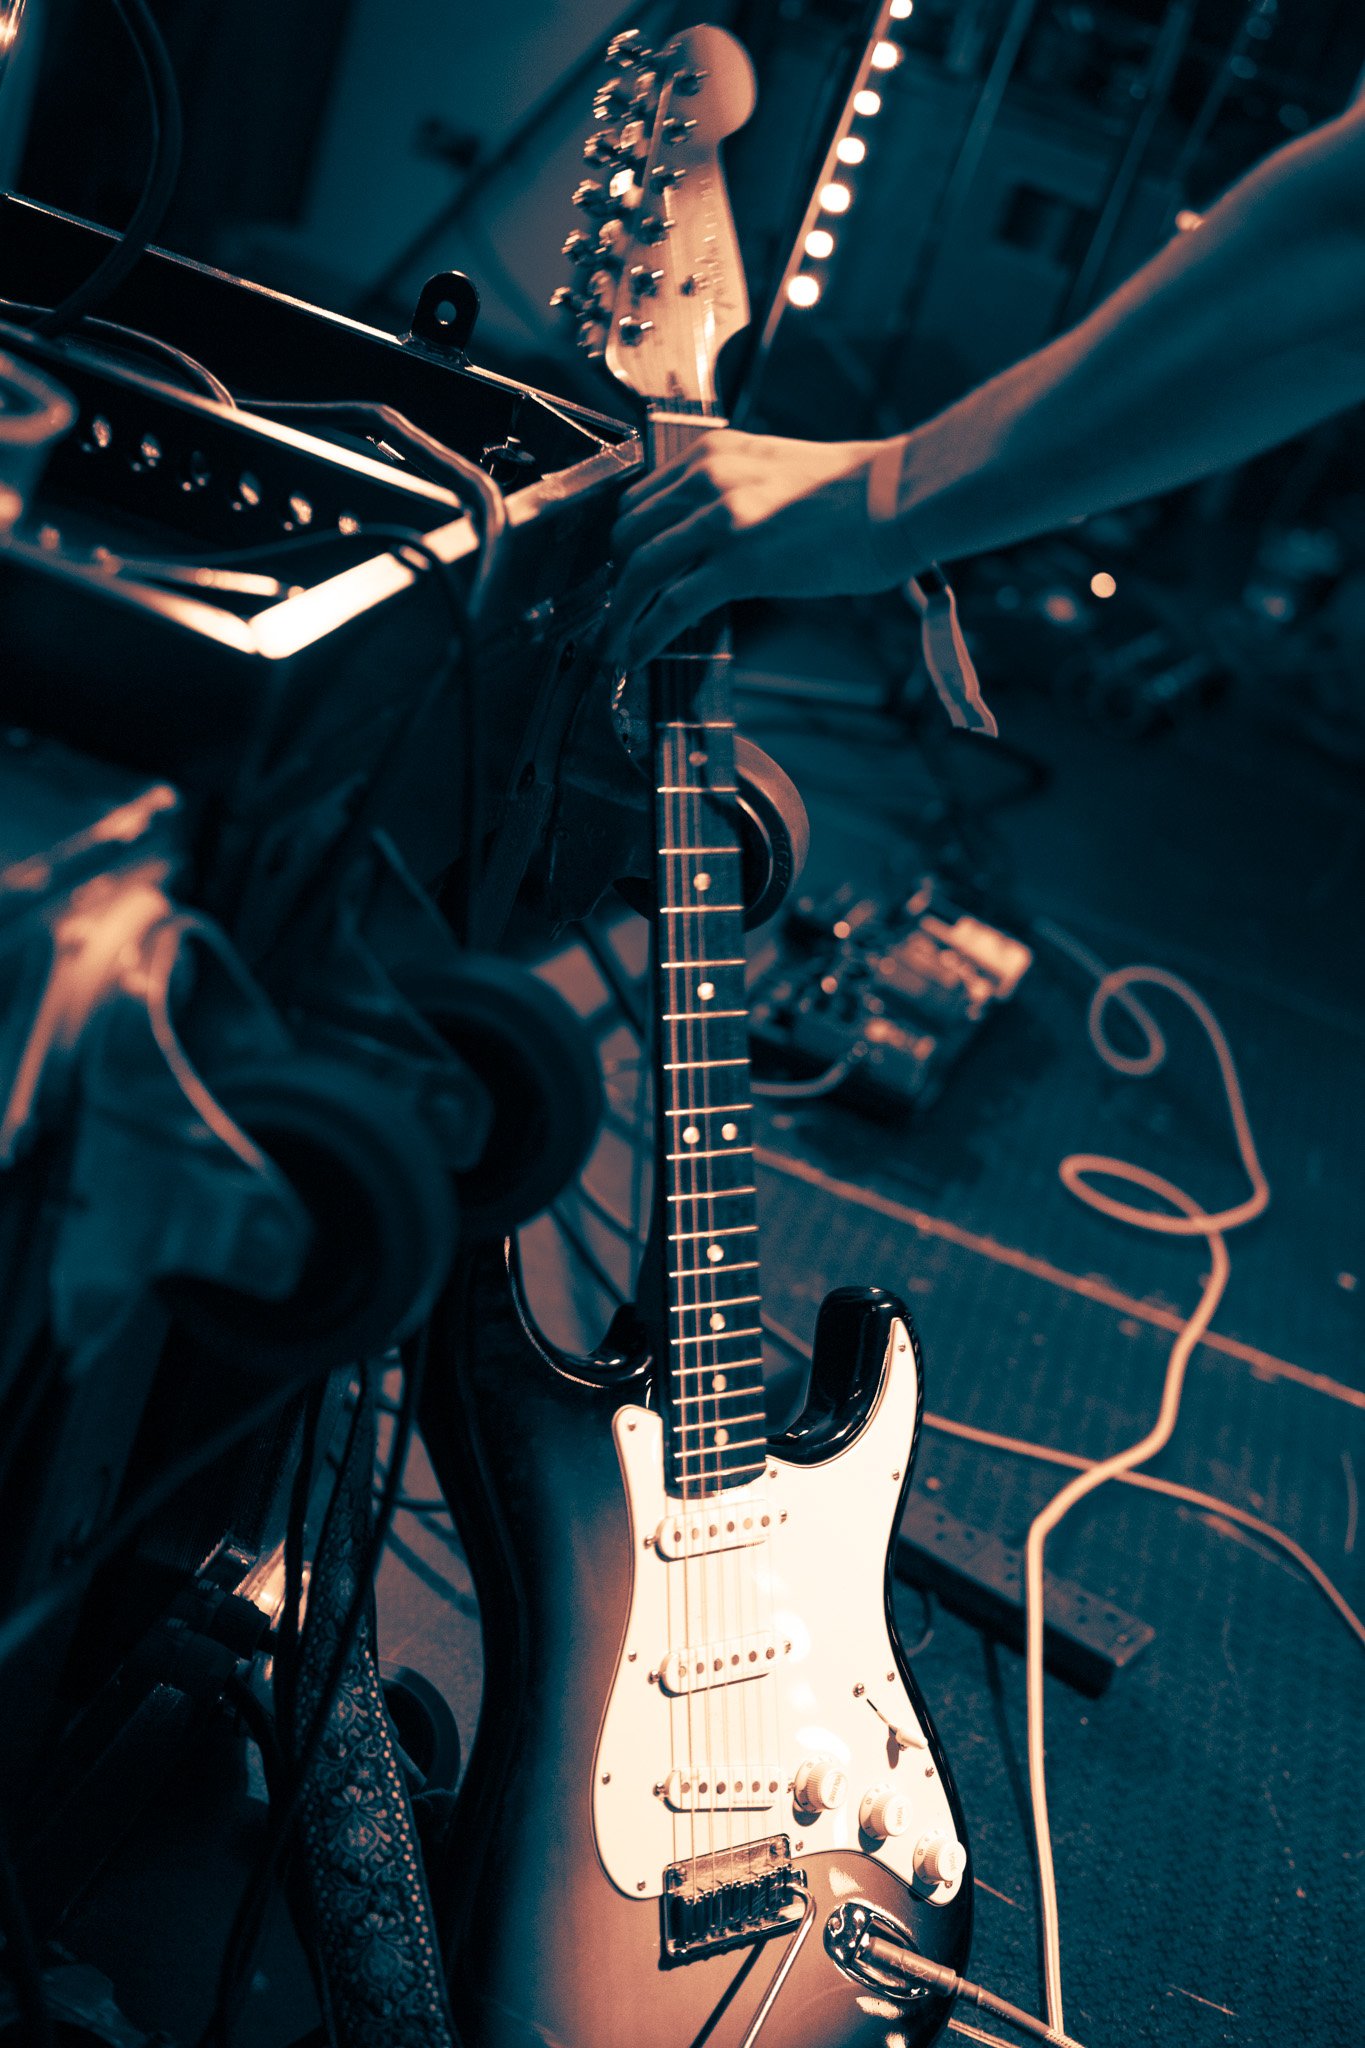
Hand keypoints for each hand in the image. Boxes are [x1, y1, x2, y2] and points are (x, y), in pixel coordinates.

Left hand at [608, 430, 907, 666]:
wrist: (896, 498)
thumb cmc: (852, 493)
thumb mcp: (774, 471)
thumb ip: (733, 494)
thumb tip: (709, 541)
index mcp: (714, 454)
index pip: (641, 499)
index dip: (625, 544)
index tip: (623, 573)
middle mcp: (708, 479)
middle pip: (629, 535)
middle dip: (615, 581)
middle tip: (616, 614)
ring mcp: (720, 519)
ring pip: (640, 571)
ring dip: (620, 615)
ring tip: (614, 644)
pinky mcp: (739, 563)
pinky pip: (672, 605)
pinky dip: (646, 634)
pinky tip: (638, 654)